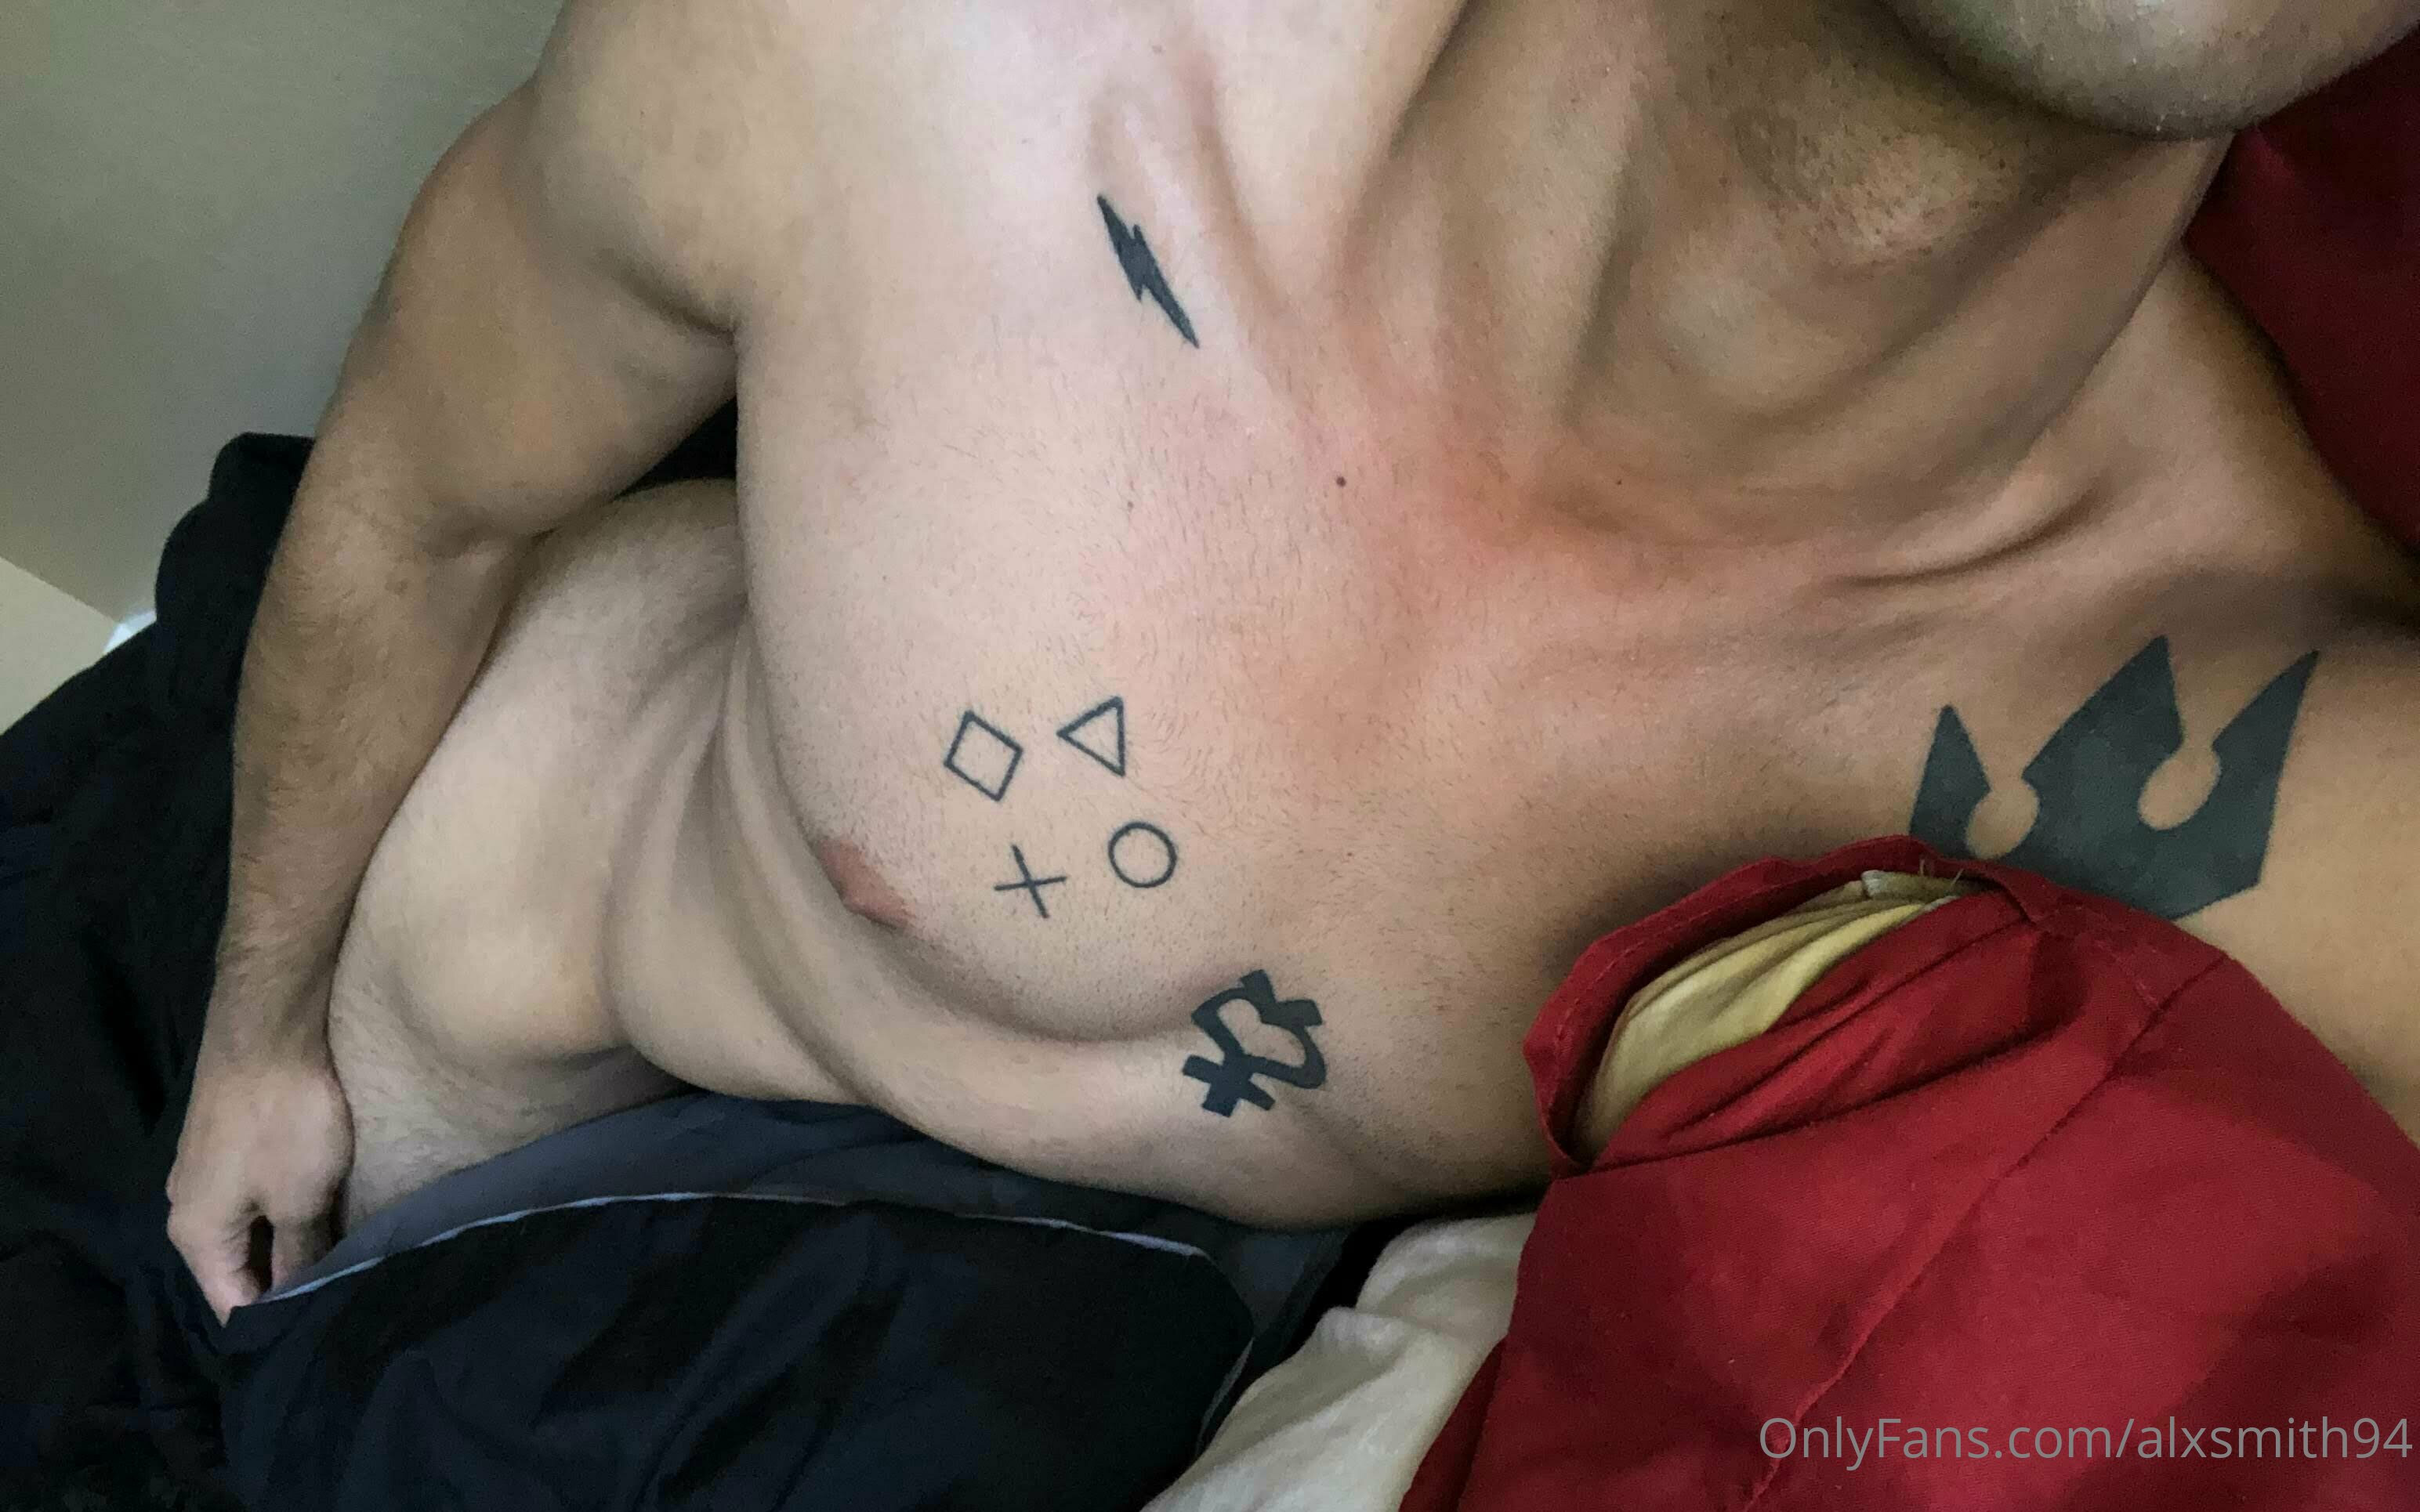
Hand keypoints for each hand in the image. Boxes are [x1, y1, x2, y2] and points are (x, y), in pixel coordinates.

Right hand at [167, 1029, 355, 1321]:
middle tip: (345, 1300)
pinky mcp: (235, 1143)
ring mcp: (210, 1172)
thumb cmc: (283, 1121)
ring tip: (345, 1265)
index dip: (276, 1323)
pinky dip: (290, 1210)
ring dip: (293, 1245)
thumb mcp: (298, 1198)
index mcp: (195, 1235)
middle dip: (287, 1285)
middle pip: (239, 1268)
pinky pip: (260, 1196)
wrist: (269, 1029)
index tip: (325, 1333)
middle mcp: (190, 1207)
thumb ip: (298, 1253)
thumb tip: (296, 1296)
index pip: (231, 1304)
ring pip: (253, 1229)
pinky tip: (330, 1216)